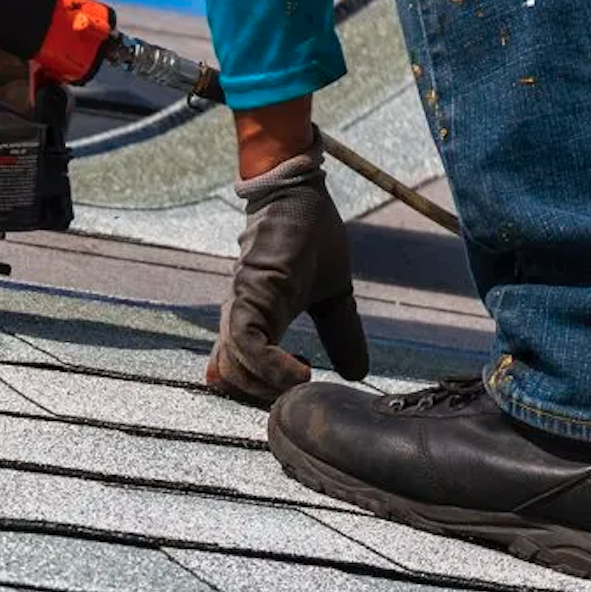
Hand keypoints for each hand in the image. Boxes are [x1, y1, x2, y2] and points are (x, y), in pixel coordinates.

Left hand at [207, 130, 370, 402]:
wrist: (301, 193)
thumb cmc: (311, 237)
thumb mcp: (334, 295)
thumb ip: (341, 334)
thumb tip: (358, 373)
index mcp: (258, 322)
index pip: (240, 372)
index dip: (261, 393)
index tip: (296, 398)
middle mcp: (243, 319)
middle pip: (232, 379)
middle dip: (265, 397)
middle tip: (302, 396)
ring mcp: (243, 307)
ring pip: (236, 367)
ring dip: (269, 387)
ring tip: (305, 384)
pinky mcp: (251, 294)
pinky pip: (248, 344)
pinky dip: (271, 367)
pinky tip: (302, 373)